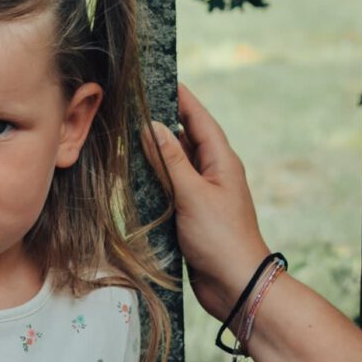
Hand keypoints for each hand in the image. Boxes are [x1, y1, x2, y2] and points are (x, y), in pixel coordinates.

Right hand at [145, 83, 269, 328]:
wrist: (235, 284)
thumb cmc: (220, 238)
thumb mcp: (193, 194)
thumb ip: (172, 160)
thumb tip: (154, 126)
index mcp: (222, 161)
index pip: (199, 119)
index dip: (181, 98)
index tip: (161, 77)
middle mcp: (214, 173)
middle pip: (186, 139)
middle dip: (162, 123)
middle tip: (134, 104)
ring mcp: (203, 194)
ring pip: (176, 164)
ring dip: (156, 152)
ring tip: (126, 134)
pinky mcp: (192, 215)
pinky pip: (172, 188)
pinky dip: (155, 179)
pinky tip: (135, 174)